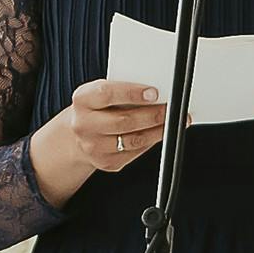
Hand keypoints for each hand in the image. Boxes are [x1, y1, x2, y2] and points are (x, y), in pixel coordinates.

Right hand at [29, 78, 171, 203]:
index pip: (107, 94)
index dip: (132, 93)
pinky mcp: (107, 162)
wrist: (80, 133)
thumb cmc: (97, 107)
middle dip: (153, 115)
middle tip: (171, 109)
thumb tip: (155, 92)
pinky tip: (160, 133)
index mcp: (82, 99)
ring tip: (173, 122)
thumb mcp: (102, 91)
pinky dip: (152, 142)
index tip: (153, 92)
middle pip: (124, 121)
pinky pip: (136, 152)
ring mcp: (94, 147)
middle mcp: (84, 124)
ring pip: (134, 140)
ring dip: (158, 131)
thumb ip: (123, 89)